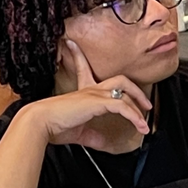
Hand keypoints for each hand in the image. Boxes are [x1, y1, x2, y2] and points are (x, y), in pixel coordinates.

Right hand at [27, 39, 151, 150]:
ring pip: (125, 90)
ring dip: (140, 106)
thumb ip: (93, 136)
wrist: (41, 124)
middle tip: (146, 104)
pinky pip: (123, 105)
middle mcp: (90, 89)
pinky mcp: (97, 101)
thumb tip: (103, 143)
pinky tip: (140, 126)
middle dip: (136, 90)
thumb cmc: (54, 126)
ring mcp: (94, 92)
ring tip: (145, 122)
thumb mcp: (80, 133)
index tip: (71, 44)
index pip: (83, 68)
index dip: (78, 54)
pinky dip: (134, 116)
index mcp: (83, 92)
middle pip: (120, 79)